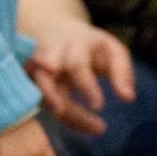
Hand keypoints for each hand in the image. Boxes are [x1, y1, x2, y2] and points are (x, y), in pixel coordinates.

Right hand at [26, 21, 134, 137]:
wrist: (55, 29)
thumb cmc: (91, 45)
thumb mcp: (112, 49)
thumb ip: (122, 72)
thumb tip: (128, 98)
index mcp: (73, 46)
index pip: (76, 65)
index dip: (85, 86)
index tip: (99, 107)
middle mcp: (49, 56)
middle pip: (46, 77)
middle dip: (51, 95)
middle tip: (62, 112)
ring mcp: (34, 70)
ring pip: (38, 92)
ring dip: (53, 109)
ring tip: (75, 122)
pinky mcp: (27, 80)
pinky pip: (37, 100)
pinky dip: (58, 116)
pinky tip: (81, 127)